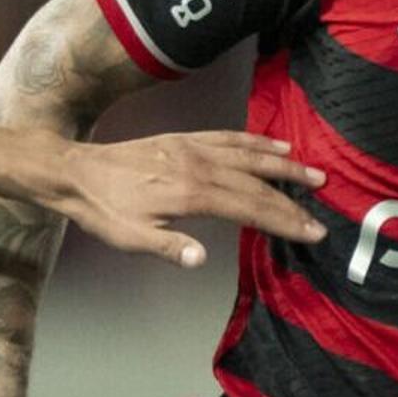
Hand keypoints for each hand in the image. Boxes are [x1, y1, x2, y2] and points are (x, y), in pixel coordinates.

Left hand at [37, 131, 324, 269]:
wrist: (75, 171)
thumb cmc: (103, 211)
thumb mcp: (130, 238)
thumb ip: (168, 248)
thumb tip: (201, 259)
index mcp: (190, 193)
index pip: (250, 207)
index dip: (284, 220)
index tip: (312, 231)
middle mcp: (198, 165)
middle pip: (257, 181)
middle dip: (293, 198)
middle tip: (322, 211)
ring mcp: (193, 148)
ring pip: (249, 153)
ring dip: (283, 164)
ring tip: (312, 172)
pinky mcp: (184, 140)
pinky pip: (229, 137)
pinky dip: (255, 141)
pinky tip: (273, 144)